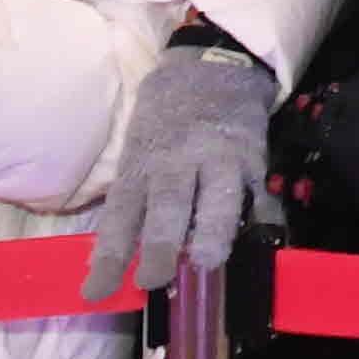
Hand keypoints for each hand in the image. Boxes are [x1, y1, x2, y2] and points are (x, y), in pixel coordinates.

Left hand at [84, 42, 278, 302]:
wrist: (212, 65)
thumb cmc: (165, 117)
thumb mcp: (137, 149)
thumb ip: (133, 199)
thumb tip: (111, 260)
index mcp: (141, 165)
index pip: (120, 217)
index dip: (108, 258)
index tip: (96, 293)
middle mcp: (177, 162)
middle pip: (168, 207)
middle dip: (161, 246)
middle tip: (155, 279)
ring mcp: (219, 159)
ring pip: (218, 199)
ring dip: (212, 234)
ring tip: (208, 262)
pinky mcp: (254, 158)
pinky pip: (260, 193)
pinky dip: (262, 219)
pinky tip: (261, 238)